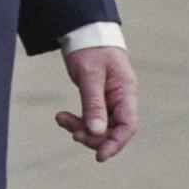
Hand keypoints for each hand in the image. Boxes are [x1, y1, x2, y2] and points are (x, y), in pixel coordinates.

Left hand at [58, 45, 139, 161]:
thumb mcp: (90, 75)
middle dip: (92, 136)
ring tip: (60, 119)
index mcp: (126, 92)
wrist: (84, 32)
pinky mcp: (98, 100)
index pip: (127, 125)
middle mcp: (122, 99)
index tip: (99, 156)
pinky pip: (90, 118)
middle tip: (72, 132)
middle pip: (113, 131)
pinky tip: (61, 117)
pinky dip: (76, 120)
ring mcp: (110, 100)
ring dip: (80, 128)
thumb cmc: (91, 48)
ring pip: (99, 126)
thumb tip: (97, 131)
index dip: (116, 143)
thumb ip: (94, 103)